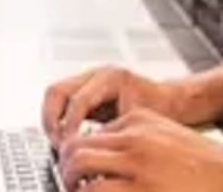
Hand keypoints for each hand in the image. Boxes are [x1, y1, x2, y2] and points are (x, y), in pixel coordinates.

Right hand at [41, 66, 182, 145]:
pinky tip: (66, 137)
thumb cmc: (160, 109)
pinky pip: (61, 100)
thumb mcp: (138, 120)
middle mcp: (97, 74)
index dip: (70, 125)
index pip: (79, 99)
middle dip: (52, 120)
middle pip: (57, 91)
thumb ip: (114, 131)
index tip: (70, 145)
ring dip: (51, 119)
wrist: (170, 100)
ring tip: (59, 142)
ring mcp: (89, 79)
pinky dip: (58, 119)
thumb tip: (91, 148)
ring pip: (54, 94)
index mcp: (111, 77)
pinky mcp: (85, 89)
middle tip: (58, 143)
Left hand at [57, 109, 222, 191]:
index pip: (88, 132)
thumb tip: (100, 150)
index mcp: (137, 120)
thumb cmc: (204, 165)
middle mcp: (133, 140)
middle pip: (75, 148)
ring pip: (80, 170)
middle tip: (68, 183)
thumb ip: (133, 136)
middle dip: (64, 169)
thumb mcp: (164, 135)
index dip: (73, 153)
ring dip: (72, 185)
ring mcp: (136, 167)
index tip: (71, 167)